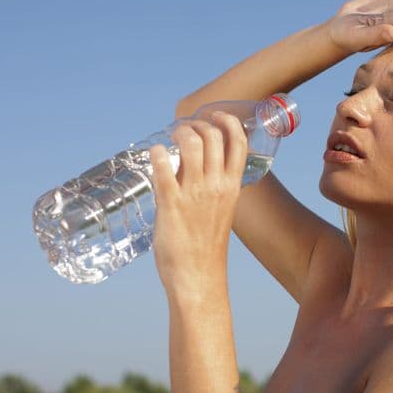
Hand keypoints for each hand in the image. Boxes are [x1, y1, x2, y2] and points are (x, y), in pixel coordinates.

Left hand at [148, 111, 247, 299]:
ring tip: (170, 137)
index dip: (228, 121)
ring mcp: (194, 194)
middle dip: (197, 123)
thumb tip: (192, 167)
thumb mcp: (221, 211)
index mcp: (232, 187)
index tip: (216, 115)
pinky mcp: (170, 204)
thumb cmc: (207, 247)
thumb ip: (212, 188)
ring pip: (191, 144)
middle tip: (184, 128)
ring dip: (178, 132)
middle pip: (213, 135)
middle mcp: (216, 186)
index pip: (238, 142)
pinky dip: (157, 154)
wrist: (198, 277)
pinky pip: (163, 168)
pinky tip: (154, 153)